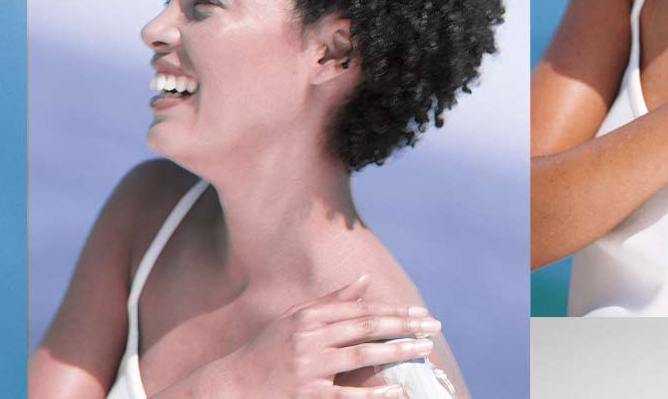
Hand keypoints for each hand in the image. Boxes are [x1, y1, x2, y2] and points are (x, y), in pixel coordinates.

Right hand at [193, 276, 438, 397]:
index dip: (393, 312)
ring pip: (361, 355)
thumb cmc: (267, 351)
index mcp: (308, 318)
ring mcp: (309, 367)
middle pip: (365, 327)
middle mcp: (309, 338)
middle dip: (403, 327)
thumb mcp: (295, 320)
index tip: (420, 314)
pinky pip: (348, 394)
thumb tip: (364, 280)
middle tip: (433, 328)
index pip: (359, 310)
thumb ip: (332, 301)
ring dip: (396, 351)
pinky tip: (397, 390)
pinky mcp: (308, 395)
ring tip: (423, 350)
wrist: (233, 384)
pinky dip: (374, 392)